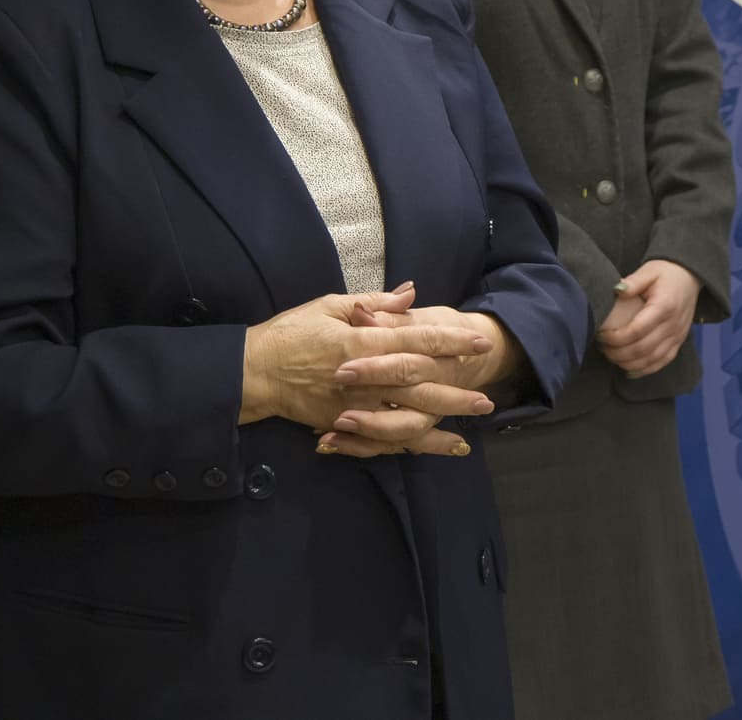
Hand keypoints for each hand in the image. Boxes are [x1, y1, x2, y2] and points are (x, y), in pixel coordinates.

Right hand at [239, 284, 495, 457]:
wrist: (254, 372)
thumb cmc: (291, 333)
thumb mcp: (329, 306)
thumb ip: (373, 303)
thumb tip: (410, 294)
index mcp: (363, 342)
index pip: (417, 340)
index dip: (451, 341)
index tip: (479, 341)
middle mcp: (364, 377)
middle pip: (419, 385)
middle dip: (455, 391)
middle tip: (487, 397)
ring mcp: (355, 406)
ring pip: (406, 418)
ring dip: (440, 423)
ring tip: (471, 426)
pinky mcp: (344, 425)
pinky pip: (384, 439)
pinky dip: (411, 445)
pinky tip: (435, 447)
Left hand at [597, 260, 700, 377]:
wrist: (689, 276)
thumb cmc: (666, 273)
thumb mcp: (648, 271)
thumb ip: (633, 282)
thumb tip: (616, 291)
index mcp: (664, 306)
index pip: (637, 330)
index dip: (616, 337)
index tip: (601, 335)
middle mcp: (672, 325)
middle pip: (642, 349)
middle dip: (617, 353)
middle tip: (602, 347)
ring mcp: (677, 336)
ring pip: (650, 360)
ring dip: (627, 363)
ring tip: (611, 356)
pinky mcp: (678, 343)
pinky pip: (661, 363)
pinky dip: (644, 370)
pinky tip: (628, 370)